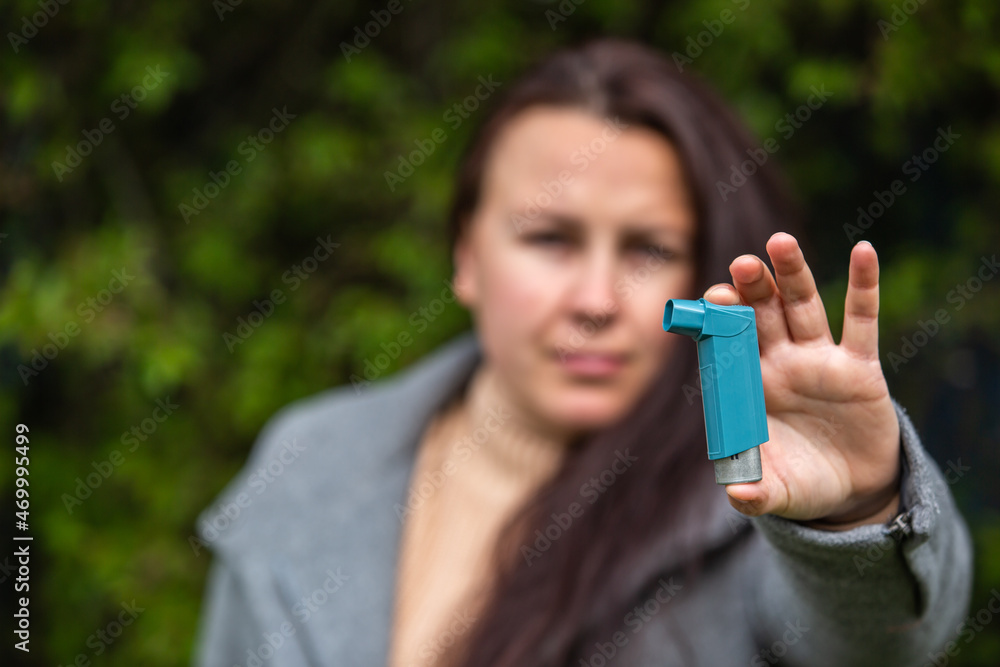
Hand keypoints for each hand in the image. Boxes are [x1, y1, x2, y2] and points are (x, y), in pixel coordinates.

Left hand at [704, 232, 901, 529]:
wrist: (849, 490)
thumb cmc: (800, 483)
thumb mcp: (778, 492)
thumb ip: (756, 493)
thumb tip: (737, 497)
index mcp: (748, 388)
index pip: (727, 346)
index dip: (719, 323)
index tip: (711, 300)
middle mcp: (778, 365)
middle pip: (759, 317)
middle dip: (751, 291)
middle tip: (741, 264)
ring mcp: (816, 360)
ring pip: (801, 308)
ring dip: (792, 275)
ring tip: (781, 242)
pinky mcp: (858, 366)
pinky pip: (861, 321)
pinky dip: (863, 286)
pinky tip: (864, 251)